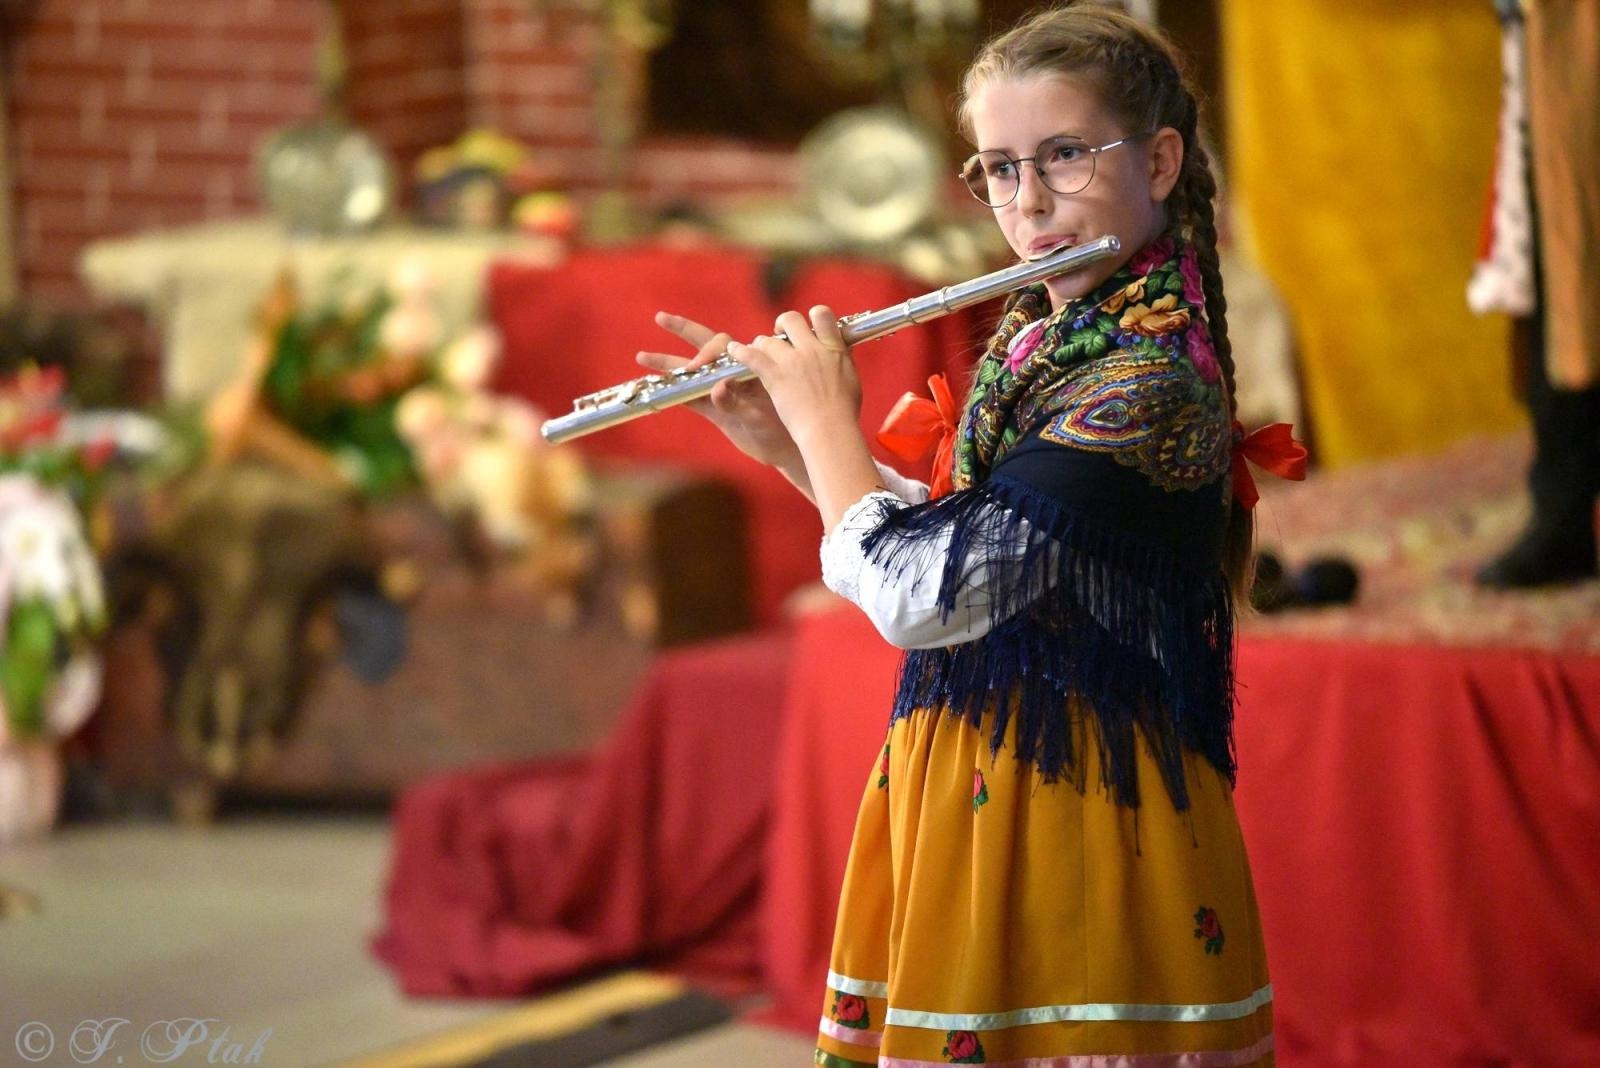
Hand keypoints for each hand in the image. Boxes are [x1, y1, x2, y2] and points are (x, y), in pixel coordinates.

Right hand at [636, 311, 800, 469]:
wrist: (786, 449)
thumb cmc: (783, 427)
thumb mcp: (760, 415)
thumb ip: (737, 402)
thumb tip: (716, 388)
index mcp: (748, 365)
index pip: (722, 347)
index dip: (706, 352)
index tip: (696, 368)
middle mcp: (732, 373)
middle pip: (704, 344)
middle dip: (682, 330)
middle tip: (660, 318)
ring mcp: (720, 389)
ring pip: (690, 371)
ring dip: (668, 363)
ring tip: (641, 356)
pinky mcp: (713, 409)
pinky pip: (688, 396)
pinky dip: (672, 391)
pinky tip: (654, 386)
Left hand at [727, 306, 862, 448]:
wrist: (830, 429)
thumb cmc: (843, 412)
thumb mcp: (851, 379)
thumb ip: (844, 359)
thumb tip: (843, 349)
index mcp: (834, 348)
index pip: (822, 315)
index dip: (813, 316)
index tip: (808, 327)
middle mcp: (812, 349)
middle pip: (791, 319)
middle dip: (782, 324)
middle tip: (779, 335)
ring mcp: (792, 361)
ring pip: (768, 339)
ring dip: (761, 344)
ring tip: (758, 351)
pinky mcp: (775, 375)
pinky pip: (752, 356)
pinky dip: (740, 351)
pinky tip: (733, 350)